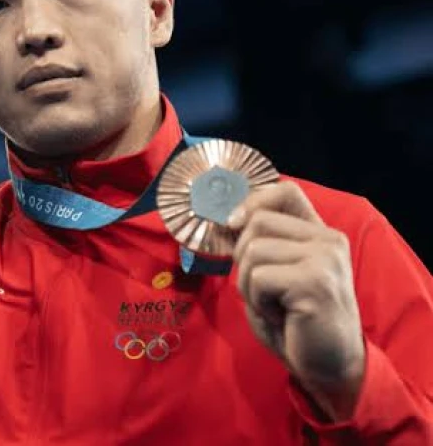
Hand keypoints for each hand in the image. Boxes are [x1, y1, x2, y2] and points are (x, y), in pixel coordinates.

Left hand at [229, 181, 364, 420]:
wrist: (330, 366)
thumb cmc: (295, 321)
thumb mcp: (275, 274)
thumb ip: (260, 244)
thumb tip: (226, 218)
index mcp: (319, 233)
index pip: (285, 191)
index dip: (252, 200)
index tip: (232, 224)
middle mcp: (328, 240)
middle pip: (257, 221)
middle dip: (242, 258)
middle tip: (264, 290)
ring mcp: (324, 259)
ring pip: (252, 250)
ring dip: (249, 285)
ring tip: (275, 305)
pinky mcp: (314, 282)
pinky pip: (258, 278)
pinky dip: (258, 301)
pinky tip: (283, 316)